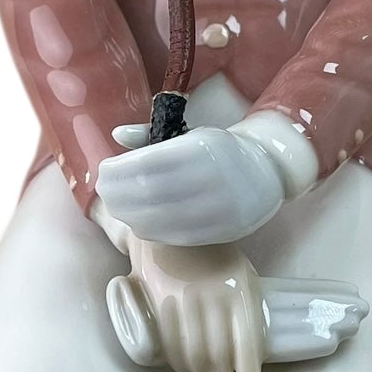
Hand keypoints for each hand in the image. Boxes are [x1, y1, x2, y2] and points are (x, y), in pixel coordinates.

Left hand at [97, 122, 285, 245]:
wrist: (266, 173)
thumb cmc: (219, 152)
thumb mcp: (191, 134)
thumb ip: (152, 134)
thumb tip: (117, 134)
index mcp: (204, 148)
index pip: (150, 163)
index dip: (120, 171)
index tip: (104, 171)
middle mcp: (214, 177)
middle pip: (151, 193)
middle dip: (119, 194)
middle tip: (105, 192)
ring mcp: (219, 208)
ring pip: (161, 219)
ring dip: (130, 215)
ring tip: (118, 207)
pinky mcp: (221, 232)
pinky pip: (176, 237)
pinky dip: (149, 230)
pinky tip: (138, 221)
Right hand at [105, 249, 369, 371]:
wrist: (175, 226)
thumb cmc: (216, 257)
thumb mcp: (242, 277)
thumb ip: (245, 311)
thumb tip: (250, 354)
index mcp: (241, 293)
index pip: (248, 349)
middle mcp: (215, 300)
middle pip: (219, 358)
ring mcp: (186, 302)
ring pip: (193, 356)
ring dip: (198, 371)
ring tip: (200, 370)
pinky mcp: (161, 303)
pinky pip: (170, 346)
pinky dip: (176, 361)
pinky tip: (179, 362)